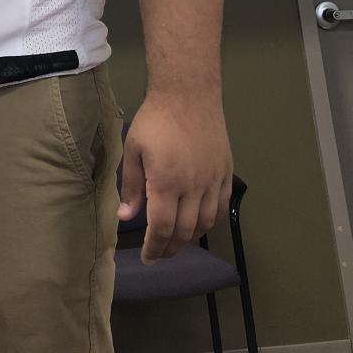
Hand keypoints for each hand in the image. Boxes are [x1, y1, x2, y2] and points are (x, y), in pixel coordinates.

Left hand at [117, 93, 232, 264]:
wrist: (188, 95)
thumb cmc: (155, 120)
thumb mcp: (134, 150)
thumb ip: (132, 187)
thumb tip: (126, 218)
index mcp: (167, 183)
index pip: (162, 228)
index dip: (154, 248)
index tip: (147, 257)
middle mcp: (194, 187)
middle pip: (185, 231)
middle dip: (170, 249)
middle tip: (159, 254)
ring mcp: (213, 181)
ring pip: (205, 223)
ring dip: (190, 238)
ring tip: (176, 243)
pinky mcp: (226, 173)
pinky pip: (221, 207)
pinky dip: (210, 221)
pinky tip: (198, 223)